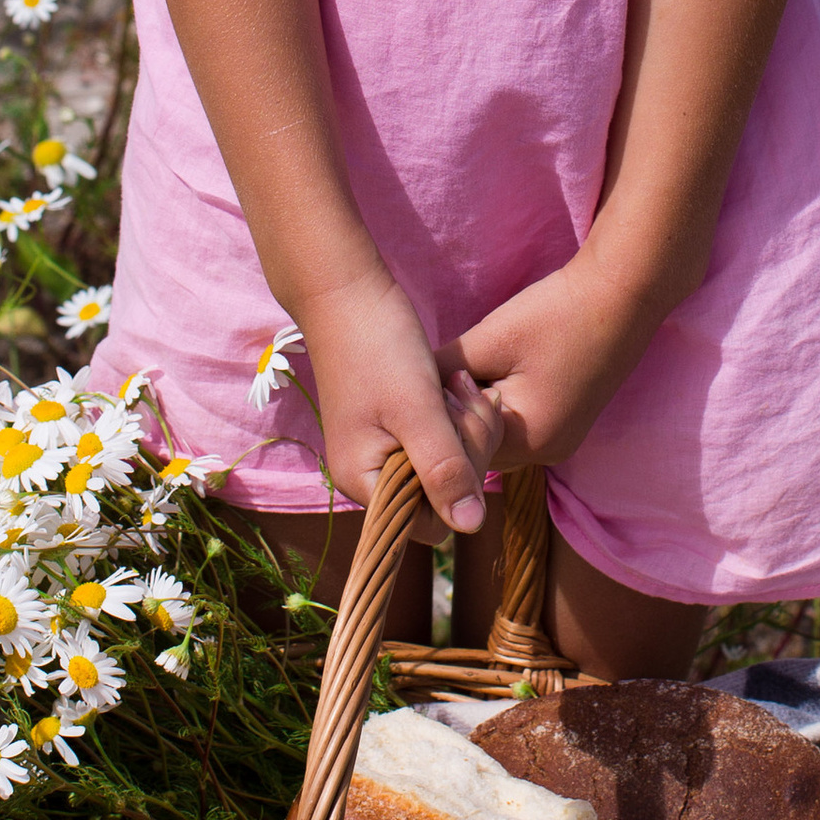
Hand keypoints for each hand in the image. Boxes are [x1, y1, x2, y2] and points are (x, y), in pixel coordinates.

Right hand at [292, 258, 498, 535]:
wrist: (347, 292)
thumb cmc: (377, 347)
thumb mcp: (417, 411)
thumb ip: (444, 470)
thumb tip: (472, 527)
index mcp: (363, 482)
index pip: (430, 523)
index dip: (458, 488)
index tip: (462, 436)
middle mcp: (369, 475)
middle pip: (440, 495)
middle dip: (467, 451)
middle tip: (469, 398)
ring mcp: (382, 450)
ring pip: (445, 465)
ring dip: (465, 429)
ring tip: (460, 386)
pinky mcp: (395, 426)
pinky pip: (437, 440)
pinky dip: (454, 417)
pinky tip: (456, 387)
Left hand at [440, 249, 667, 475]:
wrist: (622, 294)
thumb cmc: (555, 315)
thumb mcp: (489, 341)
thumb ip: (443, 371)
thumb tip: (407, 386)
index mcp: (527, 441)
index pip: (460, 450)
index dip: (437, 418)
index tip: (422, 386)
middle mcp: (547, 453)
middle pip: (479, 451)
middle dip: (455, 420)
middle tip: (437, 380)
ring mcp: (561, 440)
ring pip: (497, 440)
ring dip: (476, 414)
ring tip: (463, 375)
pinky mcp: (567, 422)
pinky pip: (518, 428)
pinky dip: (499, 409)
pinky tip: (491, 375)